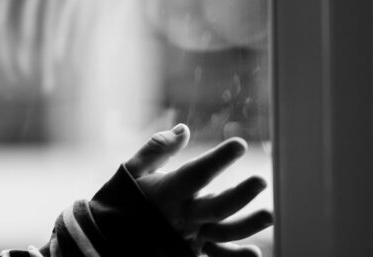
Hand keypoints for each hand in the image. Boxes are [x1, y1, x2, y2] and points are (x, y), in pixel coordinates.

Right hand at [125, 124, 272, 256]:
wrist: (102, 241)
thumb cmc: (117, 201)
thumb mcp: (131, 170)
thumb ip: (158, 148)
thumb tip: (184, 129)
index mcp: (166, 193)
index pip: (198, 173)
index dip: (219, 159)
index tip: (239, 144)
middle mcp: (180, 218)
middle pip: (217, 207)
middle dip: (241, 194)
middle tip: (262, 181)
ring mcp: (186, 238)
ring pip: (224, 234)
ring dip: (248, 225)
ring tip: (270, 215)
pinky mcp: (187, 253)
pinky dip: (236, 256)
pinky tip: (254, 251)